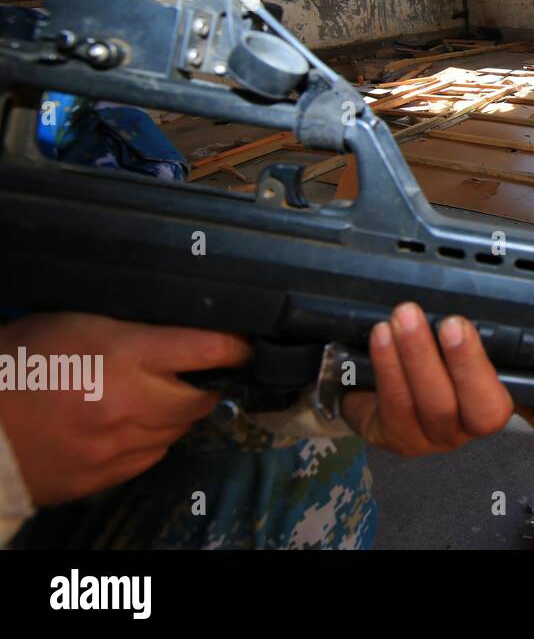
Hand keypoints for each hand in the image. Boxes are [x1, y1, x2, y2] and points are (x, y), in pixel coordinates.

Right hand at [0, 312, 251, 505]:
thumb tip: (177, 330)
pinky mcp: (104, 477)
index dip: (235, 347)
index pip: (208, 350)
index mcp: (123, 355)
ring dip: (175, 415)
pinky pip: (150, 457)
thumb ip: (131, 328)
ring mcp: (117, 446)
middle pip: (201, 399)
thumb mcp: (76, 322)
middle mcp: (129, 404)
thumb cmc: (17, 363)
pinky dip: (149, 441)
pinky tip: (127, 427)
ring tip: (151, 399)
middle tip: (192, 375)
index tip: (246, 346)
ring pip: (178, 432)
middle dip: (203, 385)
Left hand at [341, 303, 533, 454]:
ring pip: (435, 408)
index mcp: (508, 394)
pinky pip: (394, 408)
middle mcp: (477, 423)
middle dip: (468, 366)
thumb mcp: (466, 321)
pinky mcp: (397, 437)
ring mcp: (437, 436)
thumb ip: (492, 310)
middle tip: (453, 324)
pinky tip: (382, 336)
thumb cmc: (431, 340)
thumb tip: (513, 270)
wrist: (373, 367)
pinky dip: (389, 368)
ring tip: (405, 316)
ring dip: (419, 358)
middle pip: (487, 413)